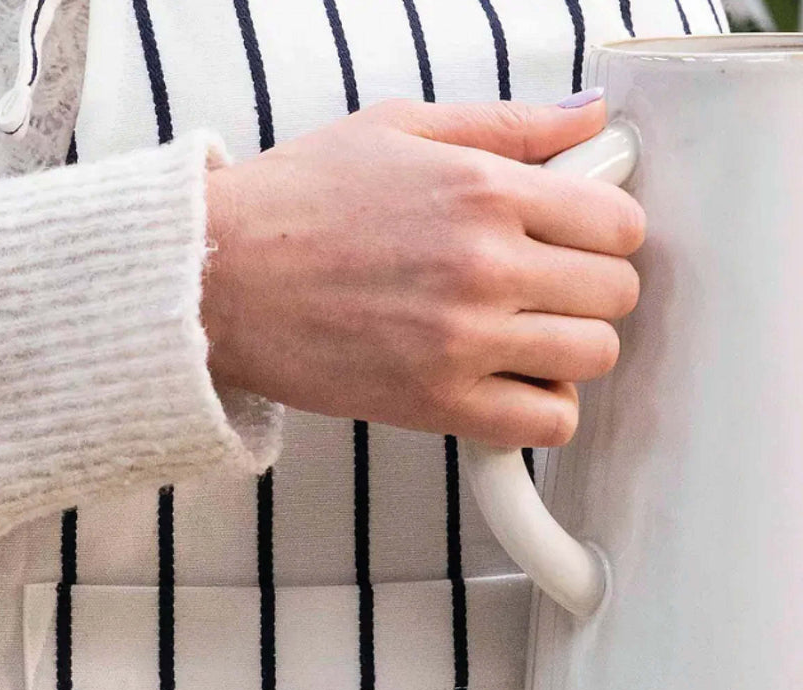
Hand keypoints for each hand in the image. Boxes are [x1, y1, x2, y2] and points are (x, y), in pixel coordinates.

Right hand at [201, 94, 643, 446]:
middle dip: (592, 291)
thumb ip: (505, 124)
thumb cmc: (293, 205)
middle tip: (550, 290)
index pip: (619, 223)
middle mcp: (483, 264)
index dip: (607, 234)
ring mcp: (462, 340)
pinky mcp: (434, 403)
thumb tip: (587, 121)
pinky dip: (543, 411)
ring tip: (529, 339)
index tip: (580, 242)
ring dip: (572, 351)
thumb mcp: (398, 128)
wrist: (215, 279)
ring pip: (592, 360)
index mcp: (484, 189)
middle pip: (616, 294)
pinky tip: (510, 386)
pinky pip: (544, 424)